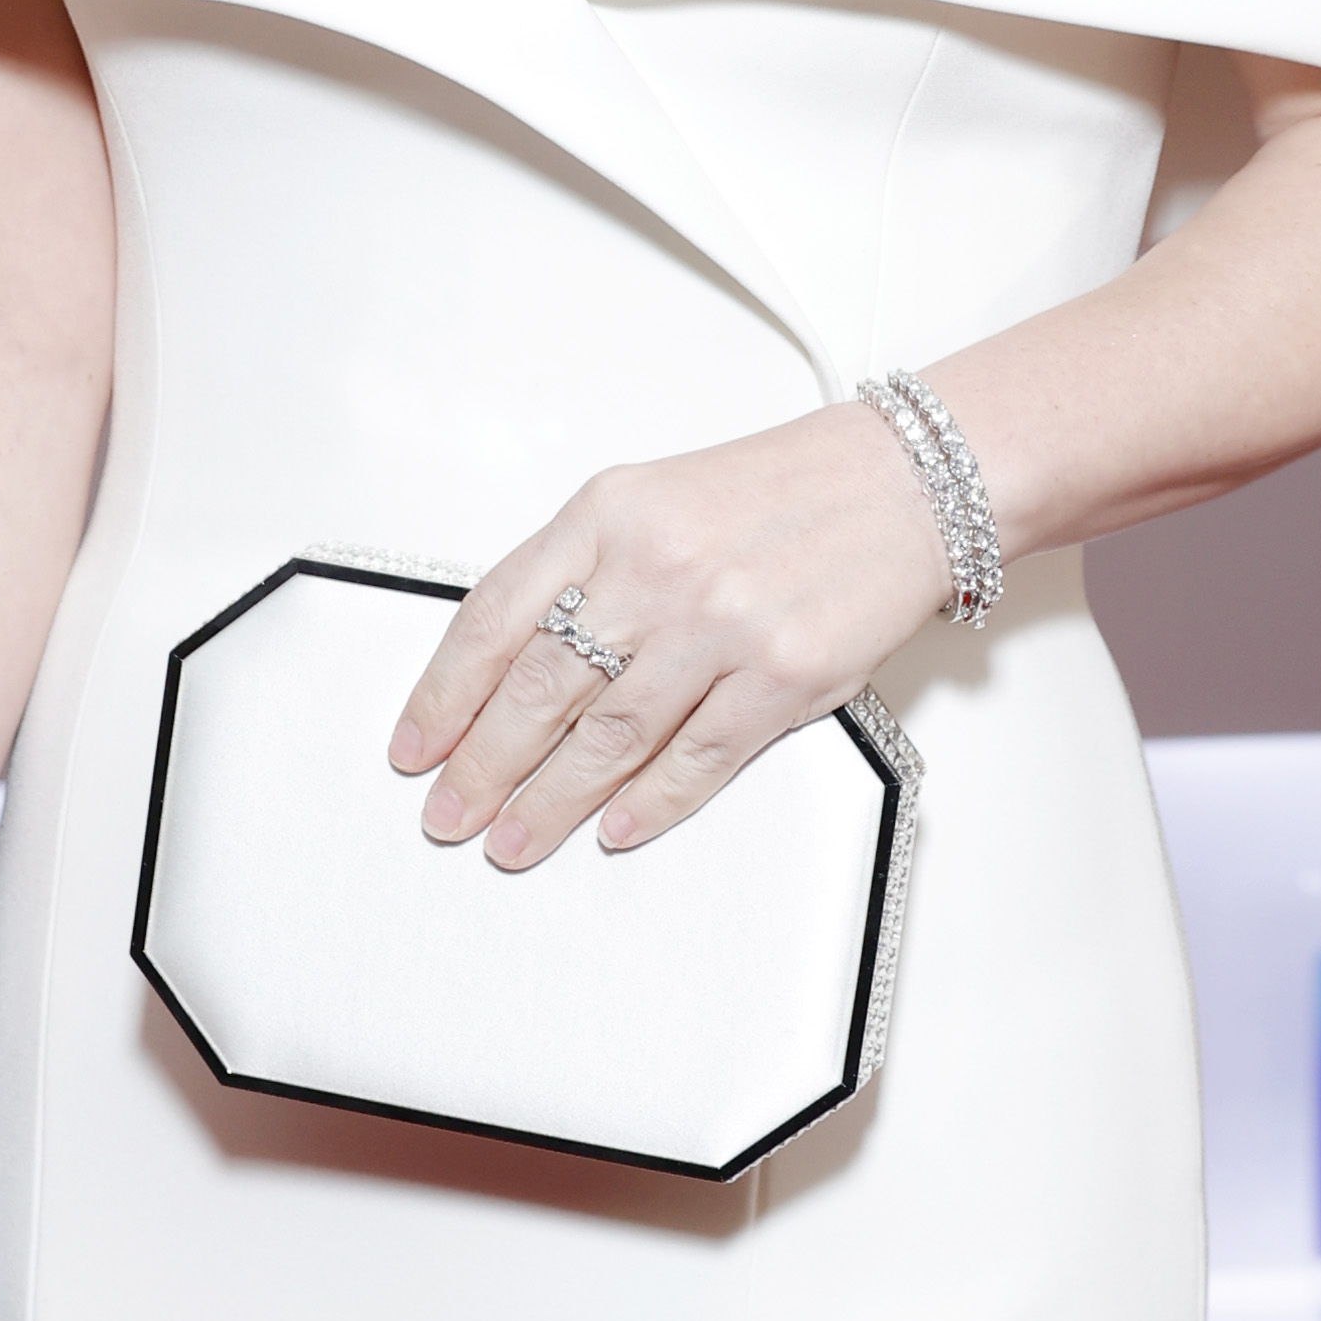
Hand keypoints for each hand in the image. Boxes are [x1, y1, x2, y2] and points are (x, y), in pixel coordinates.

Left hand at [390, 397, 952, 868]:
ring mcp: (721, 626)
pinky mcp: (785, 676)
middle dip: (482, 765)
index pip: (496, 616)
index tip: (414, 745)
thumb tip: (508, 666)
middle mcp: (657, 568)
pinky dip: (651, 801)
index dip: (445, 692)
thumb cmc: (778, 493)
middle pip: (541, 688)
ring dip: (551, 799)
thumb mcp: (652, 498)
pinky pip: (699, 756)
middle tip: (447, 815)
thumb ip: (580, 569)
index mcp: (608, 515)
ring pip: (611, 735)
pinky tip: (614, 829)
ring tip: (511, 839)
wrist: (906, 482)